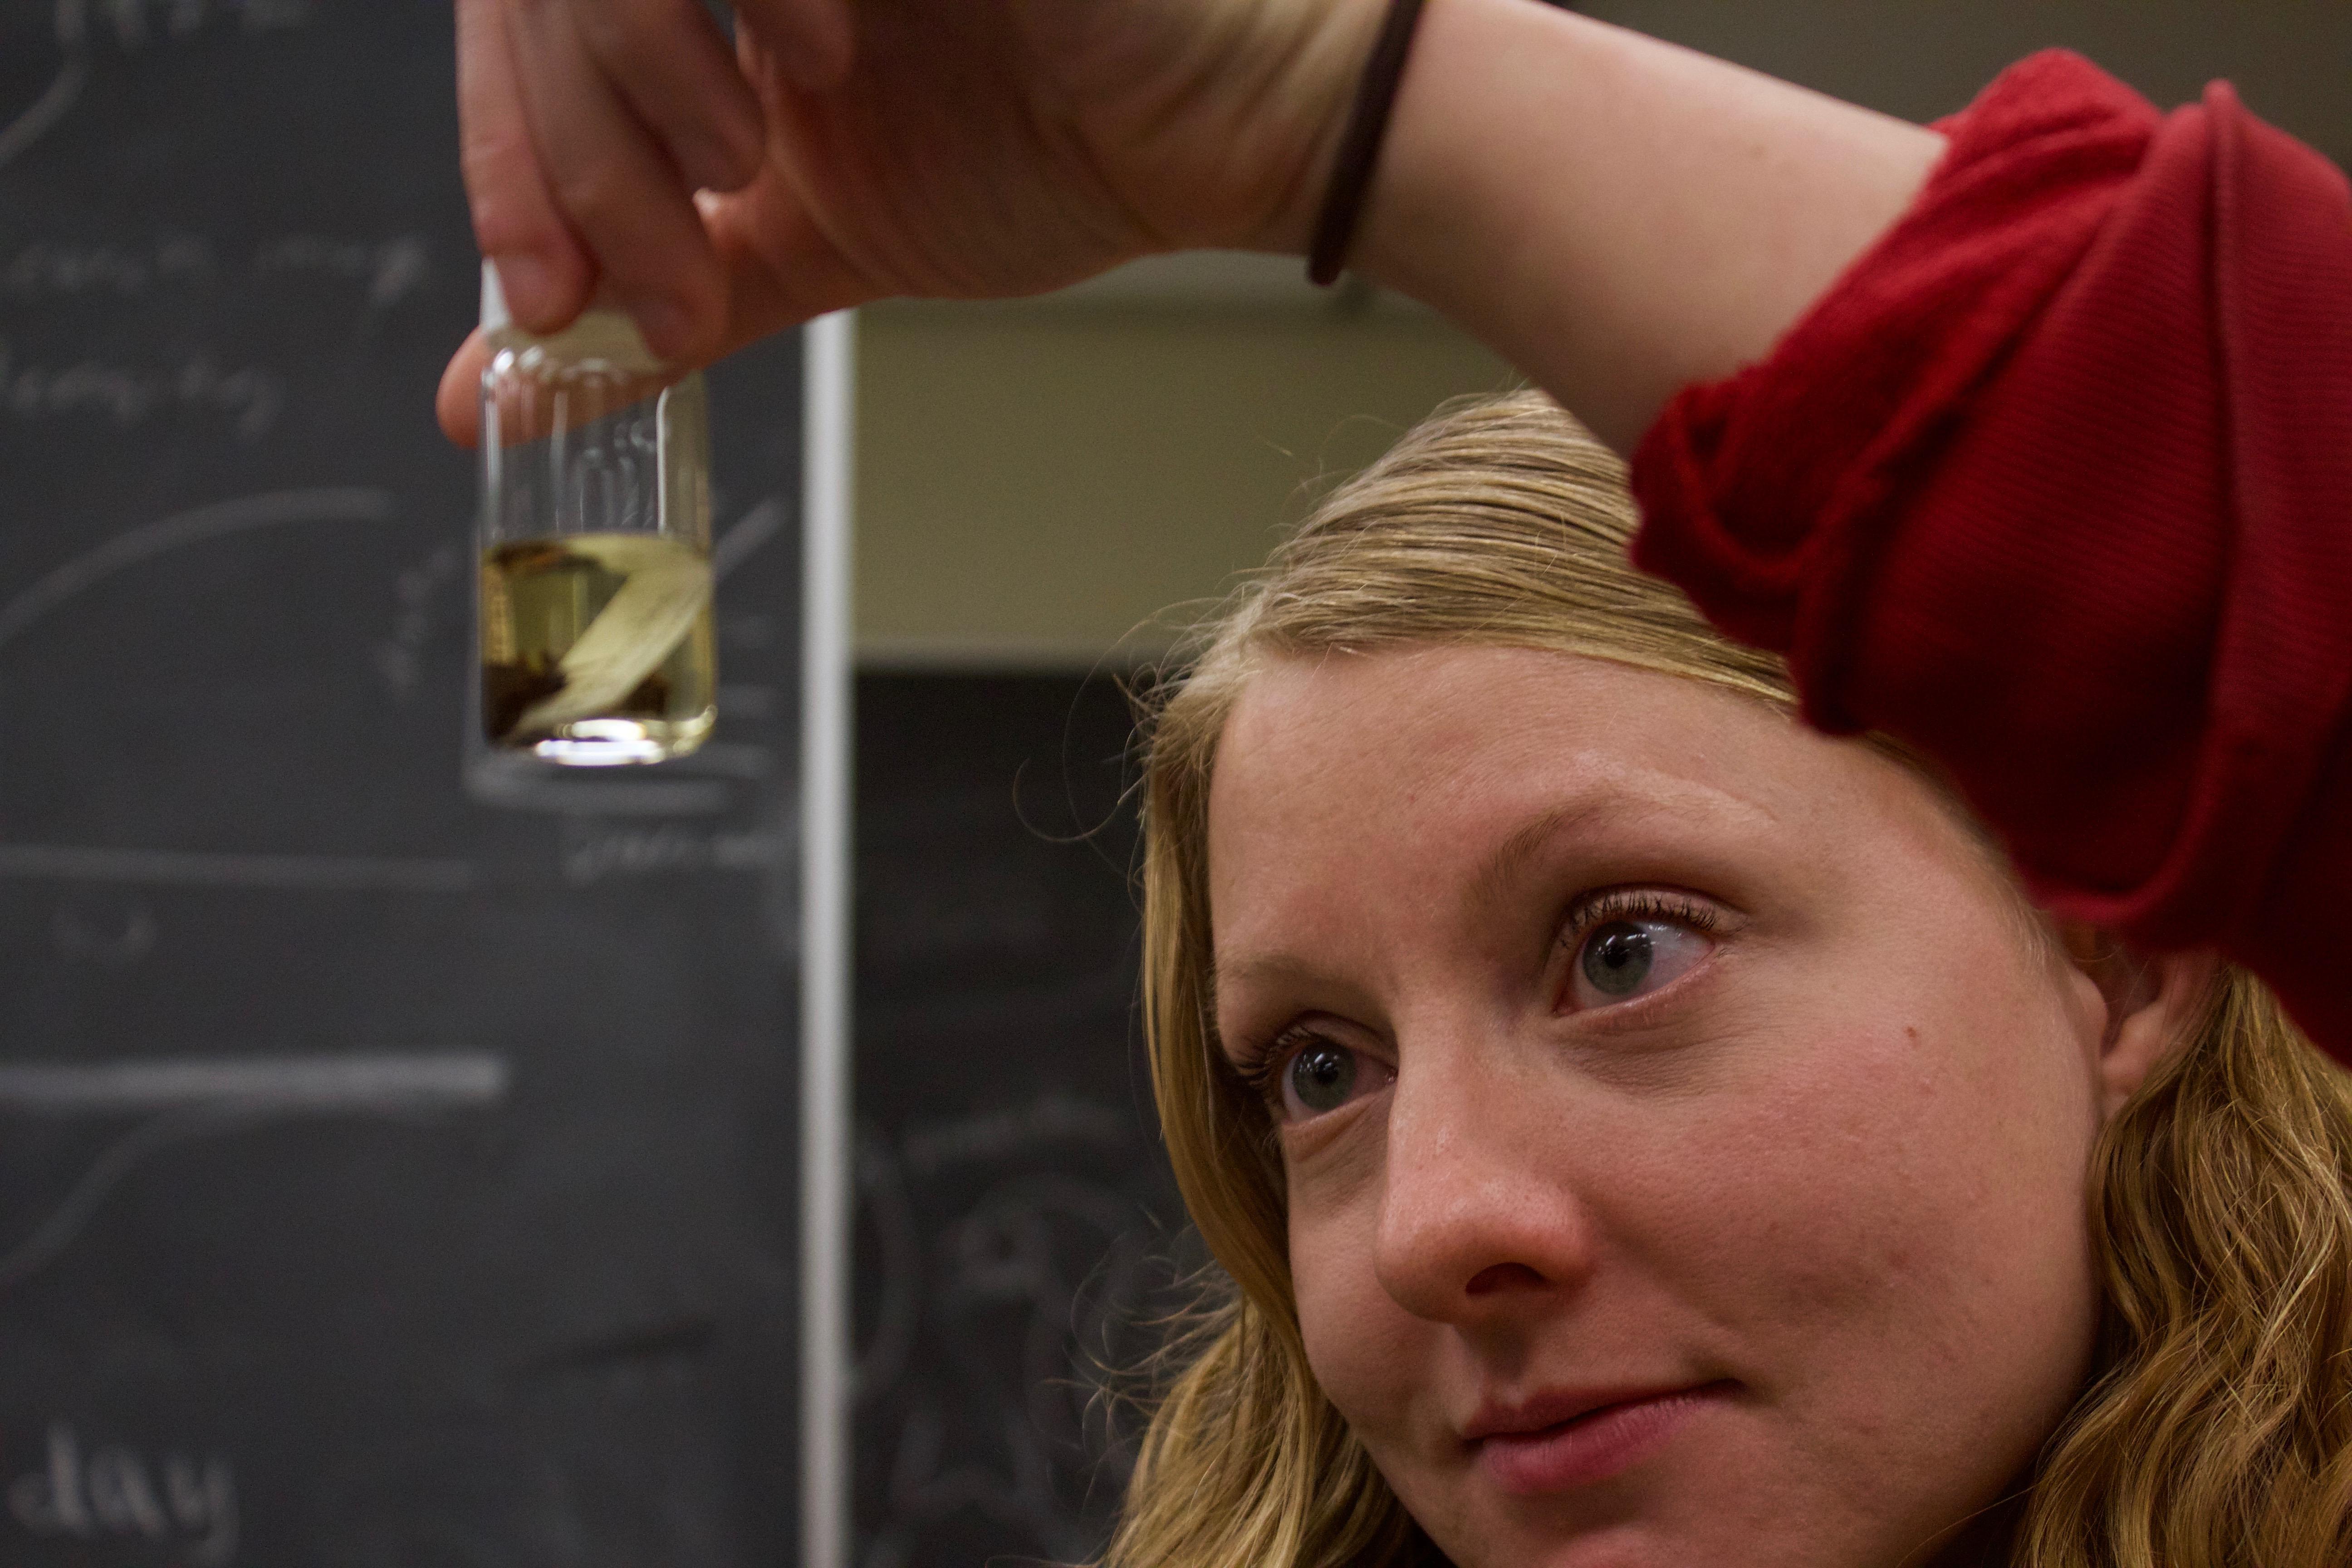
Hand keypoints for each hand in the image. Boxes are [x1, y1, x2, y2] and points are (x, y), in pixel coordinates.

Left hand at [439, 0, 1382, 442]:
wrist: (1216, 125)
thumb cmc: (1050, 150)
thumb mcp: (811, 238)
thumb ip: (662, 289)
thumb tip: (487, 385)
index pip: (513, 30)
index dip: (499, 162)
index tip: (545, 303)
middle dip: (560, 155)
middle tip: (643, 284)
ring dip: (629, 75)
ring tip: (737, 176)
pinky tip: (819, 74)